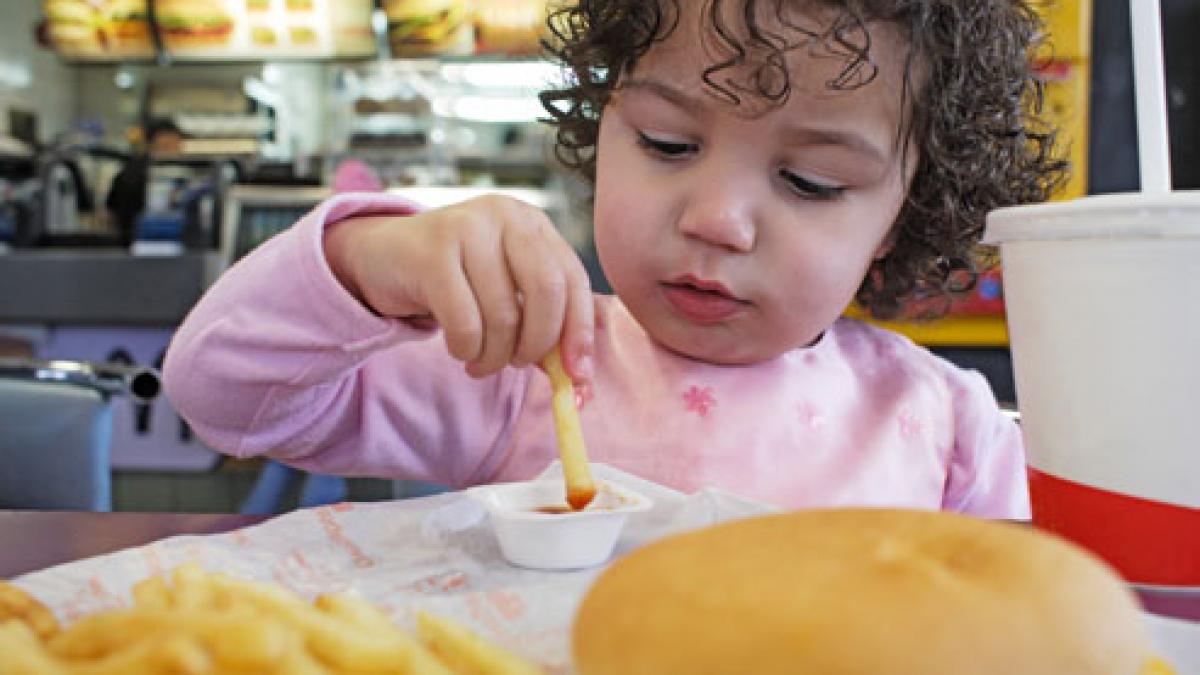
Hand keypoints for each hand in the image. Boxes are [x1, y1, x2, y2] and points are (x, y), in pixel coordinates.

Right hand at [324, 195, 594, 383]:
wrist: (382, 257)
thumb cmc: (456, 281)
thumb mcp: (504, 292)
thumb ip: (542, 325)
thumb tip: (578, 378)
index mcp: (532, 223)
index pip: (573, 280)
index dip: (579, 331)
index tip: (577, 375)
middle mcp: (505, 216)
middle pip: (547, 291)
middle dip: (537, 344)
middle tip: (516, 365)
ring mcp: (468, 228)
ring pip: (504, 315)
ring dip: (495, 356)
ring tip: (480, 361)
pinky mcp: (432, 252)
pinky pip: (466, 323)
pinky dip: (466, 349)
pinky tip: (460, 349)